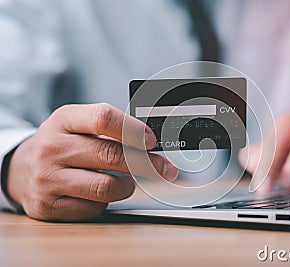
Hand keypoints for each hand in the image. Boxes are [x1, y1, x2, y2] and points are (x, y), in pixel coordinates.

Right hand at [7, 103, 177, 220]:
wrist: (22, 168)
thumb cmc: (61, 143)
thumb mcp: (77, 124)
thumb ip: (109, 128)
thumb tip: (149, 142)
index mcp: (63, 120)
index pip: (103, 118)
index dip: (133, 130)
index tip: (151, 141)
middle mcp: (52, 148)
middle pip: (109, 155)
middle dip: (145, 163)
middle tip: (162, 168)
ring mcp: (47, 178)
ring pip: (105, 187)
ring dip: (126, 186)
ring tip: (126, 182)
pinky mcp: (47, 205)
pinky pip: (92, 208)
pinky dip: (104, 202)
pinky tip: (98, 193)